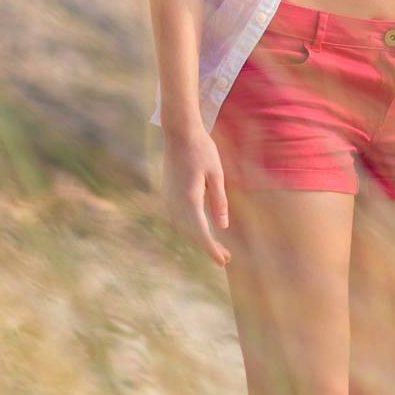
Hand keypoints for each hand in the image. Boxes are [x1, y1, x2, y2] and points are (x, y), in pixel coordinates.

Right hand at [161, 126, 230, 266]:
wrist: (179, 132)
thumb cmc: (202, 149)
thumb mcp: (216, 174)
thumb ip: (219, 201)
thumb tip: (222, 226)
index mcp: (189, 198)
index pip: (200, 231)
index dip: (211, 249)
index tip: (222, 261)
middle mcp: (175, 201)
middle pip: (190, 233)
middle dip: (207, 247)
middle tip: (227, 257)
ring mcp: (168, 197)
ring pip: (183, 227)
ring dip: (198, 238)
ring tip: (218, 247)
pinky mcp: (167, 193)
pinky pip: (178, 217)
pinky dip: (190, 227)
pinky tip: (202, 229)